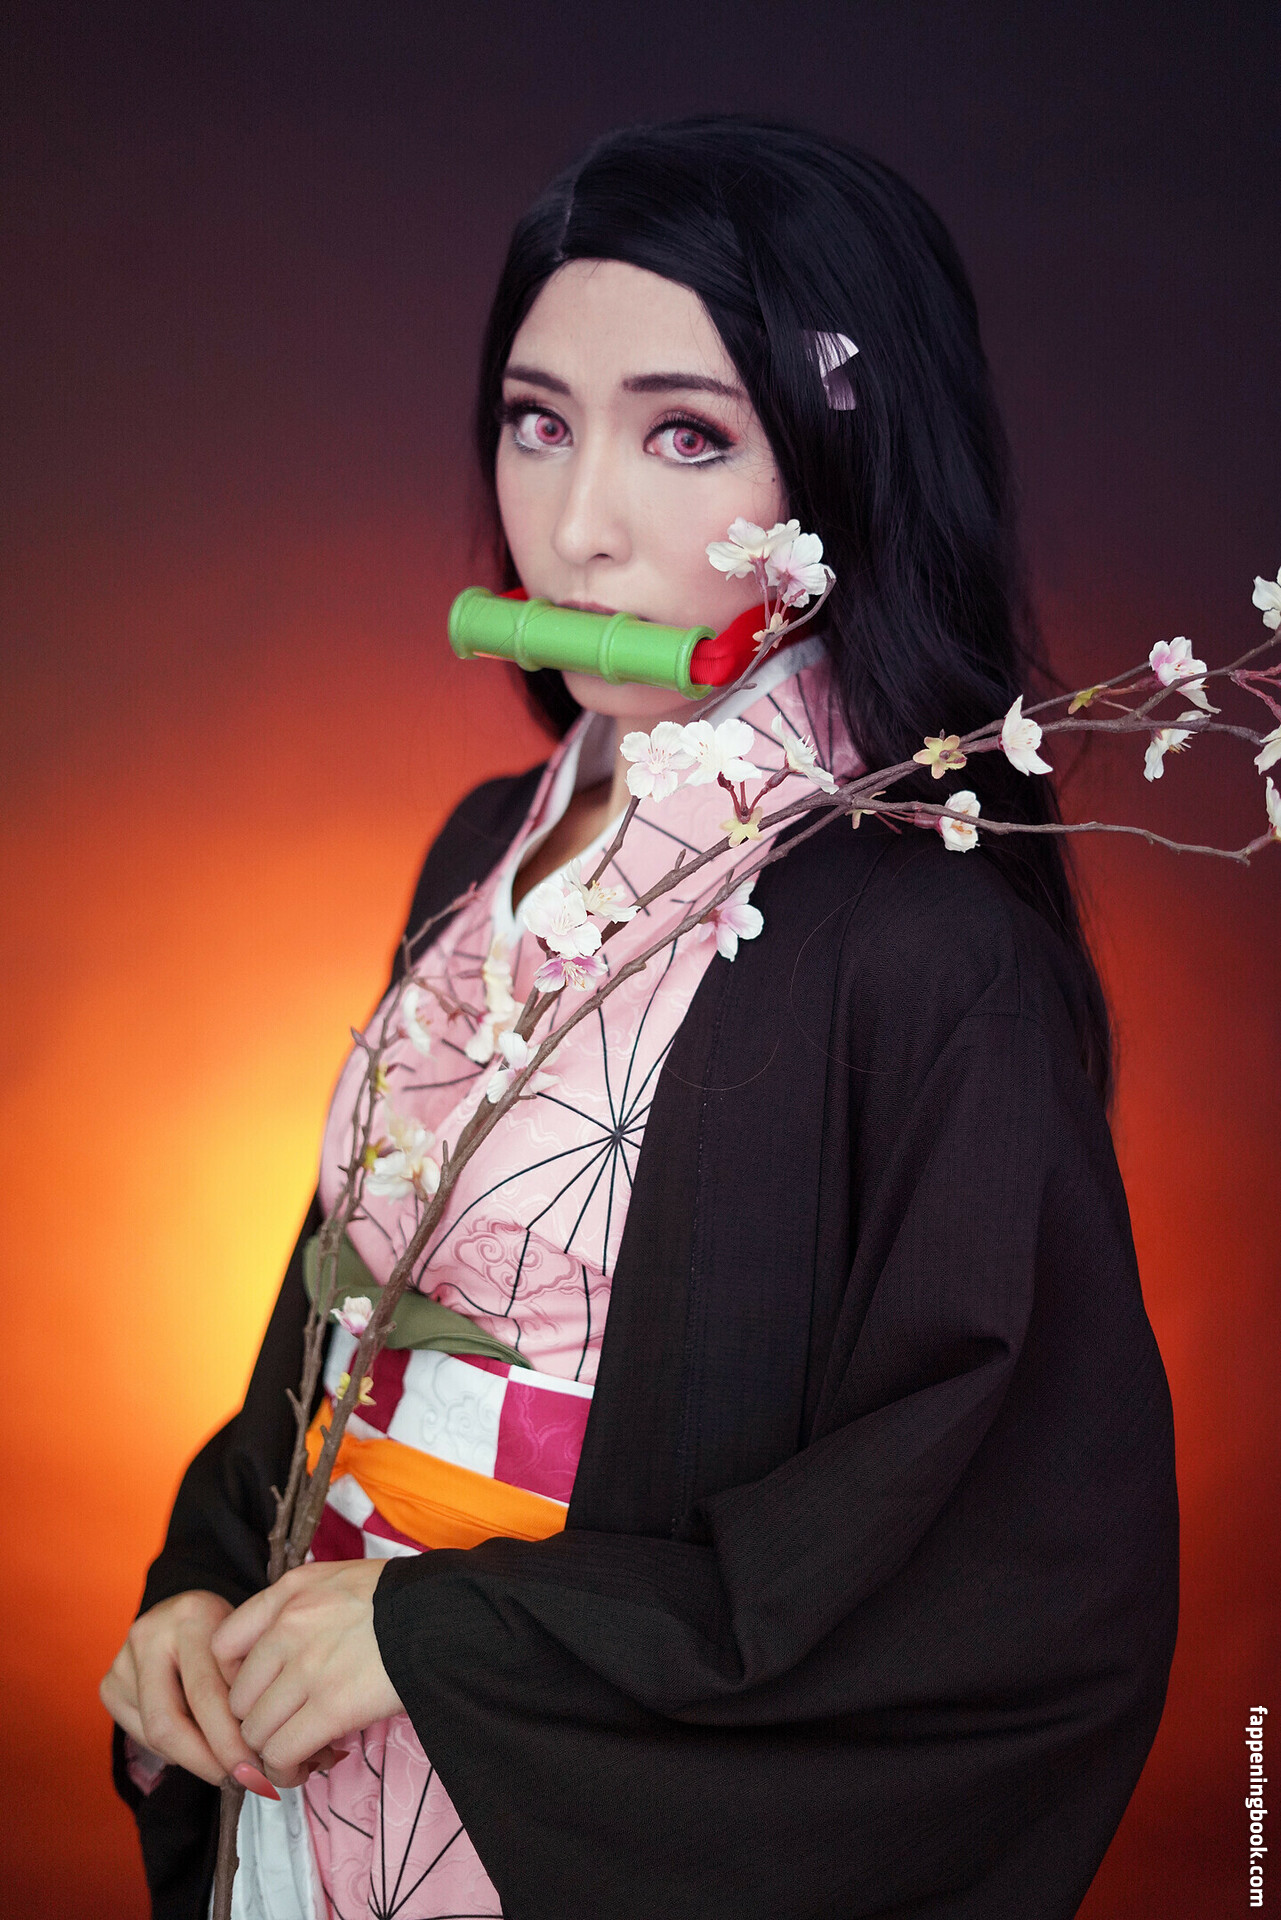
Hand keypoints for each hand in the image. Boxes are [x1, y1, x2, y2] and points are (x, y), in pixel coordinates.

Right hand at [100, 1589, 260, 1786]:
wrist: (186, 1611)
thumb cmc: (224, 1631)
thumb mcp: (245, 1640)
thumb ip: (249, 1682)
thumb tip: (262, 1749)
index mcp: (192, 1617)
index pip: (207, 1694)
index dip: (231, 1741)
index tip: (256, 1769)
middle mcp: (150, 1635)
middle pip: (170, 1722)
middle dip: (208, 1761)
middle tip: (238, 1781)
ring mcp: (123, 1660)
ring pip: (153, 1735)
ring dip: (192, 1760)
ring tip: (224, 1766)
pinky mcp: (109, 1684)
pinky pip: (141, 1735)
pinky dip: (172, 1750)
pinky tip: (197, 1743)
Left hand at [212, 1559, 402, 1787]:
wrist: (446, 1614)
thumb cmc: (402, 1600)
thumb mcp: (340, 1580)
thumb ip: (301, 1608)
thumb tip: (278, 1659)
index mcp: (289, 1592)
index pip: (222, 1645)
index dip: (233, 1680)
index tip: (258, 1696)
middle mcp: (288, 1627)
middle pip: (237, 1698)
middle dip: (256, 1724)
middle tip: (286, 1732)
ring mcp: (308, 1667)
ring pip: (255, 1731)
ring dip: (272, 1752)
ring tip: (299, 1756)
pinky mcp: (332, 1707)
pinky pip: (282, 1752)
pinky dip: (287, 1769)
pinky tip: (308, 1766)